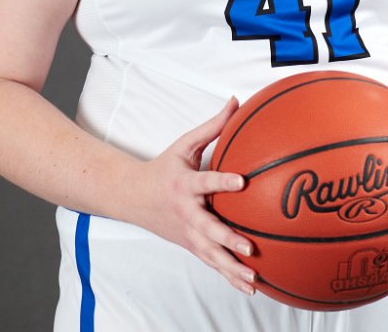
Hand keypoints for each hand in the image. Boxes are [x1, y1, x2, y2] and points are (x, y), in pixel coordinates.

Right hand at [135, 97, 255, 294]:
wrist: (134, 197)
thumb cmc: (164, 168)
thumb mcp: (184, 144)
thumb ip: (213, 126)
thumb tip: (236, 101)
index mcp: (186, 184)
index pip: (206, 181)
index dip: (223, 182)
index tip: (241, 181)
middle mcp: (187, 212)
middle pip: (208, 228)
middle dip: (228, 239)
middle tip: (249, 246)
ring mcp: (188, 233)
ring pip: (211, 254)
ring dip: (231, 266)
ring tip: (253, 276)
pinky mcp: (192, 246)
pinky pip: (212, 263)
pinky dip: (229, 276)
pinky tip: (249, 286)